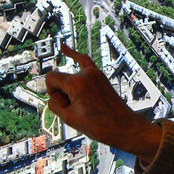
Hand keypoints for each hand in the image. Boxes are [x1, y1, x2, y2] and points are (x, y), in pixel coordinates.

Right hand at [45, 44, 160, 162]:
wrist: (122, 125)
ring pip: (71, 76)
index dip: (52, 92)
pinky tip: (64, 48)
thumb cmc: (98, 124)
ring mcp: (95, 72)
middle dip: (63, 93)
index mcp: (78, 82)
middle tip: (80, 109)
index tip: (63, 104)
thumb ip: (54, 103)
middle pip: (61, 78)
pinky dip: (74, 54)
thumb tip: (53, 93)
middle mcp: (87, 73)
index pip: (51, 77)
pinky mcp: (99, 75)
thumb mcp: (68, 118)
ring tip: (82, 103)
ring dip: (70, 88)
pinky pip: (84, 60)